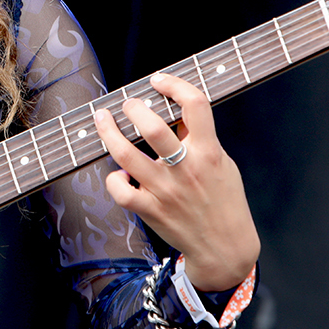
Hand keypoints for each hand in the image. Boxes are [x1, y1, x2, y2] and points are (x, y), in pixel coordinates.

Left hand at [92, 72, 259, 290]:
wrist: (226, 248)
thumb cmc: (223, 200)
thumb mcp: (222, 164)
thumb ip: (200, 138)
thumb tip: (174, 110)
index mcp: (209, 153)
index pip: (195, 105)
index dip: (175, 85)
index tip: (159, 80)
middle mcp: (186, 169)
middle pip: (153, 127)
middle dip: (133, 108)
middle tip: (127, 104)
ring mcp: (166, 191)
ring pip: (126, 154)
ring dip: (108, 132)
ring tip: (102, 119)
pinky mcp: (151, 211)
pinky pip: (120, 190)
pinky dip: (114, 178)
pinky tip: (119, 173)